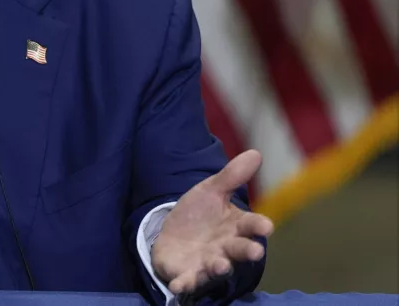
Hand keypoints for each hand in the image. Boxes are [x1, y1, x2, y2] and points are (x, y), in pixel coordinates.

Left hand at [151, 149, 273, 295]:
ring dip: (219, 267)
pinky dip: (185, 284)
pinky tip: (180, 285)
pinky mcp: (186, 274)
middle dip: (246, 251)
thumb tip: (256, 153)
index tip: (266, 227)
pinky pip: (187, 281)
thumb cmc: (199, 215)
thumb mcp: (211, 191)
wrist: (172, 235)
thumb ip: (231, 176)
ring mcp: (207, 263)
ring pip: (216, 268)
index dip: (258, 226)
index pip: (251, 226)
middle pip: (239, 250)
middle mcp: (225, 248)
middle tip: (255, 252)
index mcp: (235, 226)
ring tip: (220, 265)